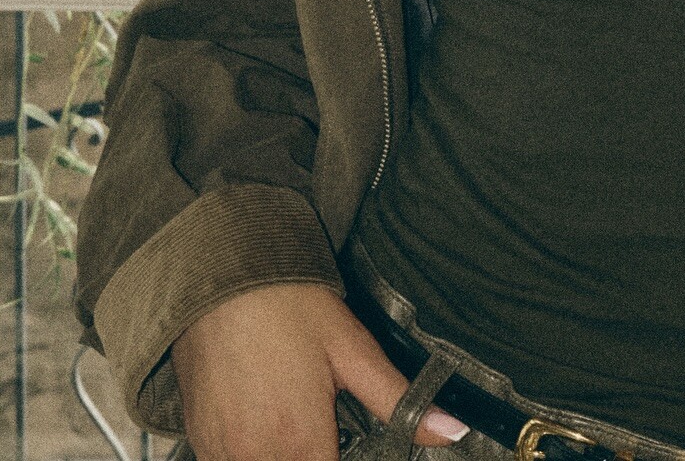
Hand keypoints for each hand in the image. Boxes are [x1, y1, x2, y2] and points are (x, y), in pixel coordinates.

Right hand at [171, 281, 470, 460]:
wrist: (223, 275)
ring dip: (286, 449)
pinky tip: (266, 410)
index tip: (347, 435)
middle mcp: (253, 456)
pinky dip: (253, 448)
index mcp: (299, 441)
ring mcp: (220, 452)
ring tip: (295, 409)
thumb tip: (452, 430)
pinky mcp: (199, 439)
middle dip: (318, 450)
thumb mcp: (353, 348)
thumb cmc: (288, 305)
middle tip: (326, 418)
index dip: (346, 456)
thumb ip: (399, 400)